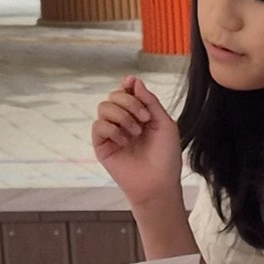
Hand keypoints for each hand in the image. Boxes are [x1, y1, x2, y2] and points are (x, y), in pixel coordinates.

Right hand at [91, 78, 181, 204]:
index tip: (132, 84)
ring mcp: (111, 133)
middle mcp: (123, 121)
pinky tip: (124, 141)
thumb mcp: (164, 123)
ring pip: (103, 107)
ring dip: (122, 116)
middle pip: (113, 95)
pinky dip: (112, 129)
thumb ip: (150, 101)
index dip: (127, 85)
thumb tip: (134, 81)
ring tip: (136, 132)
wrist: (159, 182)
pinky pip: (98, 126)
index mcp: (138, 115)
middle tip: (145, 118)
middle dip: (129, 101)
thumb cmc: (166, 157)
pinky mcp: (102, 146)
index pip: (126, 92)